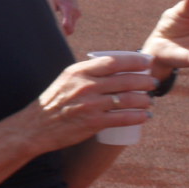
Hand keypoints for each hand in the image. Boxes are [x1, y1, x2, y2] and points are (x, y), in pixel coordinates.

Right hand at [33, 53, 156, 147]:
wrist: (35, 127)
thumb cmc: (53, 102)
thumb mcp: (66, 80)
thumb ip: (86, 73)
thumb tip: (112, 67)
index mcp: (78, 72)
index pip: (113, 61)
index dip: (135, 60)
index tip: (147, 61)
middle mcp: (86, 86)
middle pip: (125, 80)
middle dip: (145, 80)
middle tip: (152, 82)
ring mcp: (91, 105)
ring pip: (128, 99)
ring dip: (145, 99)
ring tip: (150, 100)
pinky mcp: (94, 123)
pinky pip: (124, 118)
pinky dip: (139, 117)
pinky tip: (146, 116)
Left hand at [52, 0, 81, 34]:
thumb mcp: (51, 1)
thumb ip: (50, 12)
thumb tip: (46, 23)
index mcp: (67, 9)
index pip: (67, 26)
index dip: (61, 33)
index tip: (54, 35)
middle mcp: (75, 12)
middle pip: (70, 30)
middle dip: (63, 34)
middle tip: (51, 36)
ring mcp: (78, 13)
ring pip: (71, 27)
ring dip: (64, 30)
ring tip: (54, 30)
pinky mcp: (78, 13)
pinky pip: (72, 23)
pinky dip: (66, 26)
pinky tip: (58, 25)